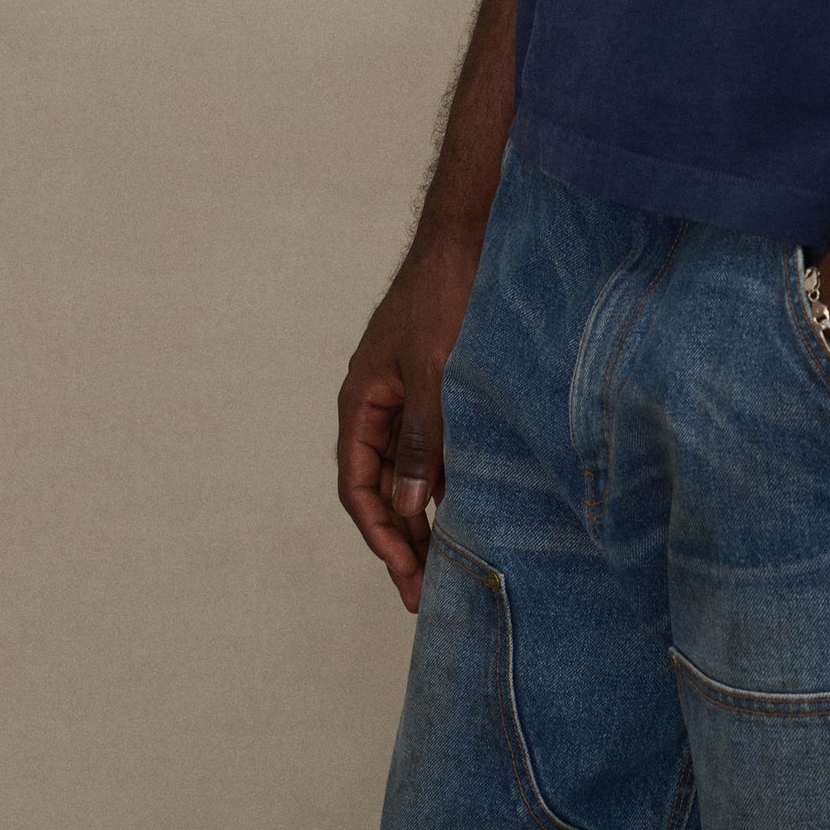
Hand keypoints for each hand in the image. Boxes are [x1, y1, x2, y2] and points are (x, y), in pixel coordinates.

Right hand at [337, 233, 479, 611]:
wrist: (471, 237)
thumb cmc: (444, 297)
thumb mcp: (432, 373)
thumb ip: (422, 440)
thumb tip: (407, 508)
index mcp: (361, 402)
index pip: (358, 486)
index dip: (379, 536)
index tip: (407, 574)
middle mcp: (379, 405)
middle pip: (380, 488)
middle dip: (400, 541)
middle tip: (426, 592)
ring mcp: (409, 398)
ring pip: (409, 474)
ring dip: (424, 518)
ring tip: (447, 566)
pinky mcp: (441, 390)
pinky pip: (436, 449)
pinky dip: (447, 483)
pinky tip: (470, 512)